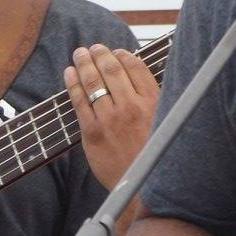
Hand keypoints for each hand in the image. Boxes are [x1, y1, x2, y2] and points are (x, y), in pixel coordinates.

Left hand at [64, 43, 158, 191]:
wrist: (142, 187)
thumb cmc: (153, 156)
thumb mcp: (165, 123)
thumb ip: (154, 101)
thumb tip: (139, 80)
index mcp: (153, 102)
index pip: (135, 67)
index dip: (123, 55)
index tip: (116, 51)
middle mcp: (132, 107)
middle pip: (112, 70)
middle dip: (101, 54)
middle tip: (93, 47)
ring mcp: (110, 119)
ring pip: (94, 82)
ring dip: (84, 63)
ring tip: (79, 54)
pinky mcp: (92, 132)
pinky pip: (79, 101)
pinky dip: (72, 84)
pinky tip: (69, 74)